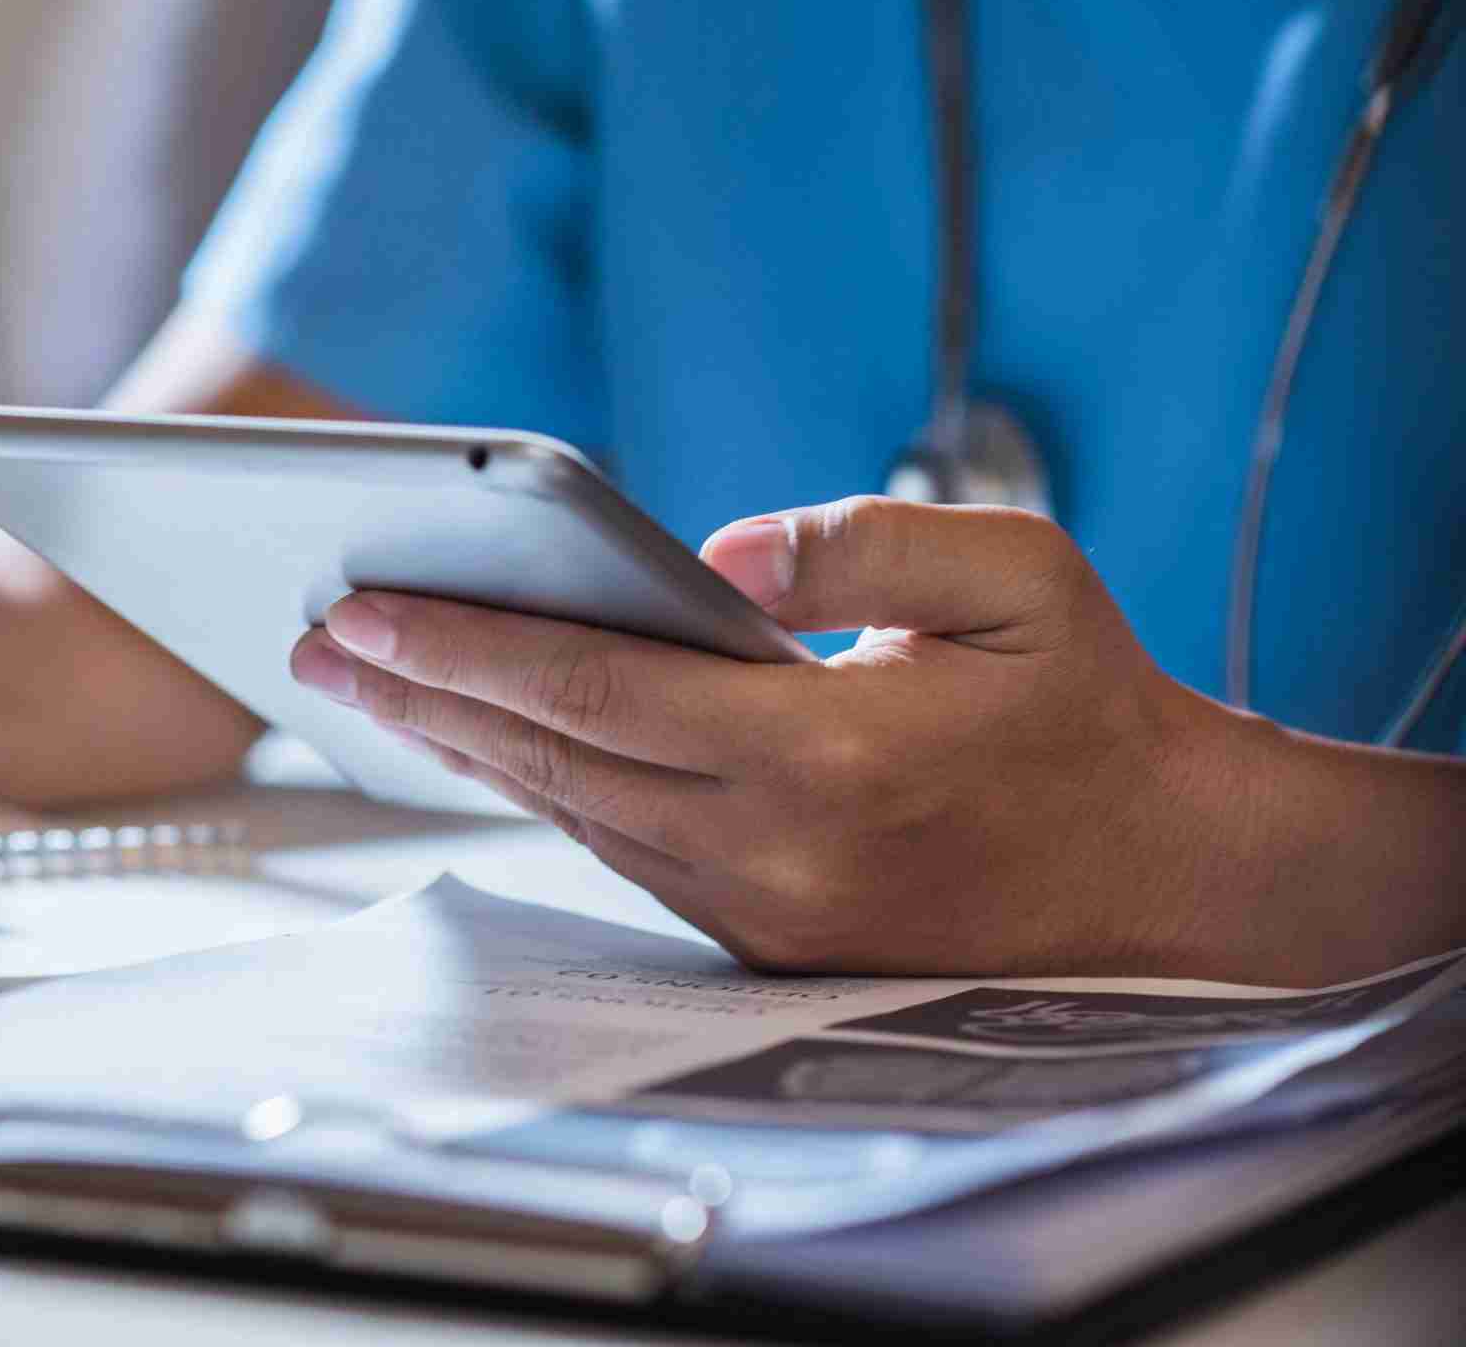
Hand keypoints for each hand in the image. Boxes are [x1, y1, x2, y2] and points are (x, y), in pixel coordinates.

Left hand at [289, 496, 1300, 978]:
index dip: (460, 648)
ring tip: (365, 680)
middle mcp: (772, 850)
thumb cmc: (1086, 705)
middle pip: (548, 759)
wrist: (1164, 875)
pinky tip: (481, 738)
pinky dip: (536, 785)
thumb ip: (863, 540)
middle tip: (311, 636)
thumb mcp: (1020, 574)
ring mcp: (761, 908)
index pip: (592, 695)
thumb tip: (716, 553)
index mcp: (823, 758)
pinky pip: (618, 847)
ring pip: (569, 811)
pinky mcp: (761, 936)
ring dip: (459, 744)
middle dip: (417, 694)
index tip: (357, 608)